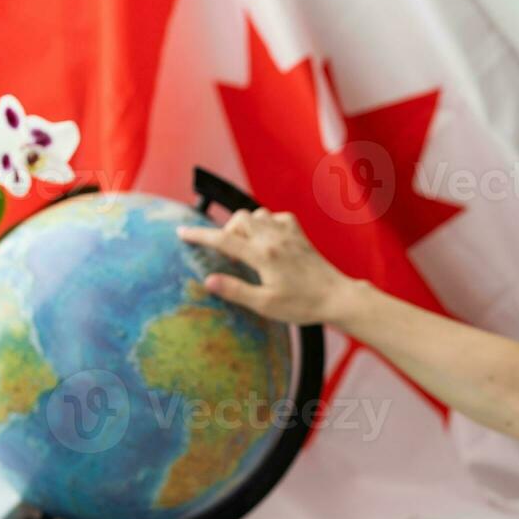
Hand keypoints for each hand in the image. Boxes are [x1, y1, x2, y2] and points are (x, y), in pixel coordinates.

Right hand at [177, 208, 355, 325]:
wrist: (337, 297)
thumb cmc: (302, 305)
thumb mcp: (265, 305)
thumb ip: (236, 291)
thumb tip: (208, 281)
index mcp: (262, 255)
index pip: (223, 239)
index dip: (199, 235)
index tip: (181, 232)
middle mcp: (274, 238)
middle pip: (238, 219)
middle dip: (225, 230)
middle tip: (225, 254)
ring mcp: (288, 234)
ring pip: (257, 214)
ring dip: (245, 226)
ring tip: (245, 248)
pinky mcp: (299, 235)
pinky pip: (276, 217)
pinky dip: (266, 223)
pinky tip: (267, 239)